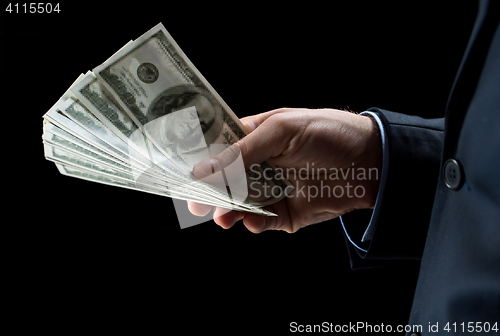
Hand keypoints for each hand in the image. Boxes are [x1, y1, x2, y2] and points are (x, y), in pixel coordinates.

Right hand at [187, 108, 381, 232]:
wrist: (372, 163)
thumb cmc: (328, 133)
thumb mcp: (282, 131)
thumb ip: (242, 152)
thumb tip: (202, 169)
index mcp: (255, 137)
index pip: (219, 149)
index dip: (200, 161)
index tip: (183, 174)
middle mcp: (259, 165)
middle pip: (224, 182)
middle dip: (210, 193)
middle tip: (195, 204)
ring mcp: (272, 189)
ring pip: (239, 205)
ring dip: (229, 212)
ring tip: (222, 218)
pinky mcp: (286, 213)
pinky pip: (263, 221)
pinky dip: (255, 224)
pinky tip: (253, 222)